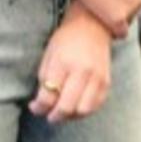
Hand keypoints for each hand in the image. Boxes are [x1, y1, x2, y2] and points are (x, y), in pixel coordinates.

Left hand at [31, 2, 112, 122]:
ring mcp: (97, 78)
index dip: (39, 107)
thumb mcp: (48, 55)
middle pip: (66, 107)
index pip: (48, 95)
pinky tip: (76, 105)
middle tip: (48, 115)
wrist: (93, 25)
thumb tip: (40, 104)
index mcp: (62, 63)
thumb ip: (44, 80)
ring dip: (70, 116)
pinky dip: (84, 111)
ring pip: (82, 111)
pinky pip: (95, 106)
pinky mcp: (106, 82)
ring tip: (63, 110)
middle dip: (54, 116)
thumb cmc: (66, 39)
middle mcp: (81, 72)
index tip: (34, 107)